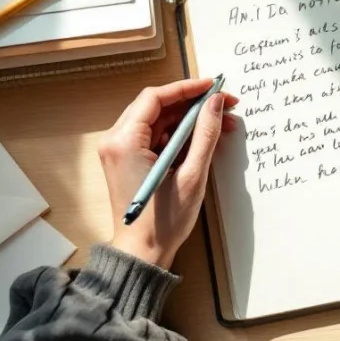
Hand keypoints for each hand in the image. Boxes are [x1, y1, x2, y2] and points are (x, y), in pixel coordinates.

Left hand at [97, 79, 237, 267]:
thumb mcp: (192, 176)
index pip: (155, 98)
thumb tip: (215, 104)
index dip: (187, 88)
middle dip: (192, 103)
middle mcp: (116, 141)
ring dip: (189, 119)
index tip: (214, 86)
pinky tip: (204, 138)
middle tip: (224, 104)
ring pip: (158, 120)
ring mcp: (120, 151)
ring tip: (222, 123)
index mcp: (124, 142)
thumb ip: (205, 135)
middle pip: (156, 106)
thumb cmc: (162, 222)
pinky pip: (156, 136)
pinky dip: (179, 134)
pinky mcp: (129, 161)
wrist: (142, 254)